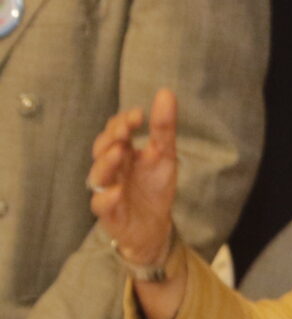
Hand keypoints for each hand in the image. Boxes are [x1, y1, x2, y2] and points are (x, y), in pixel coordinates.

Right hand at [89, 88, 181, 264]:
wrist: (154, 226)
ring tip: (119, 152)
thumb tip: (166, 92)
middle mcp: (111, 170)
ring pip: (98, 177)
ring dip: (106, 164)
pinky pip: (101, 206)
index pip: (115, 132)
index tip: (138, 114)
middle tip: (125, 129)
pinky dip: (106, 198)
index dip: (123, 122)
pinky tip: (116, 192)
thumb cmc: (154, 187)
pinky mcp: (110, 215)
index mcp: (122, 153)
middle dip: (111, 138)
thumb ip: (163, 127)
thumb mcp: (164, 155)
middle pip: (102, 150)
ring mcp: (108, 191)